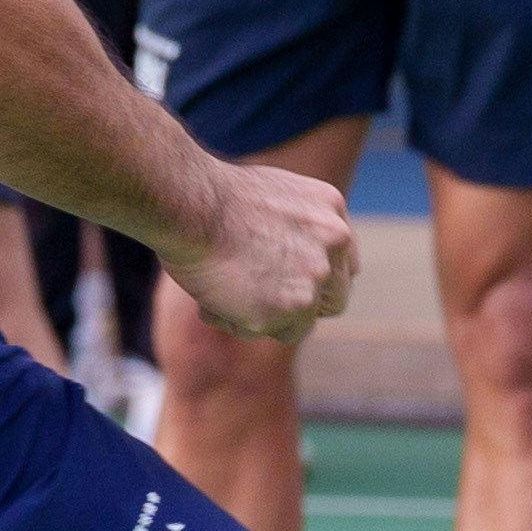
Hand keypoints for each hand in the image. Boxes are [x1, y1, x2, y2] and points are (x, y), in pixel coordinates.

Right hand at [171, 151, 358, 342]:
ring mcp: (316, 276)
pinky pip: (272, 333)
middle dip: (302, 307)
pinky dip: (242, 324)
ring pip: (302, 322)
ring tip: (221, 295)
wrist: (188, 203)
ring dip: (267, 317)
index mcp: (331, 208)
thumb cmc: (209, 197)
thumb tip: (284, 257)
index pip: (343, 263)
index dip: (316, 280)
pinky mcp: (292, 307)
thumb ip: (291, 228)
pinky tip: (212, 302)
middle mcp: (334, 241)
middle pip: (335, 298)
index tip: (289, 287)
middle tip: (263, 305)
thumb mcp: (268, 198)